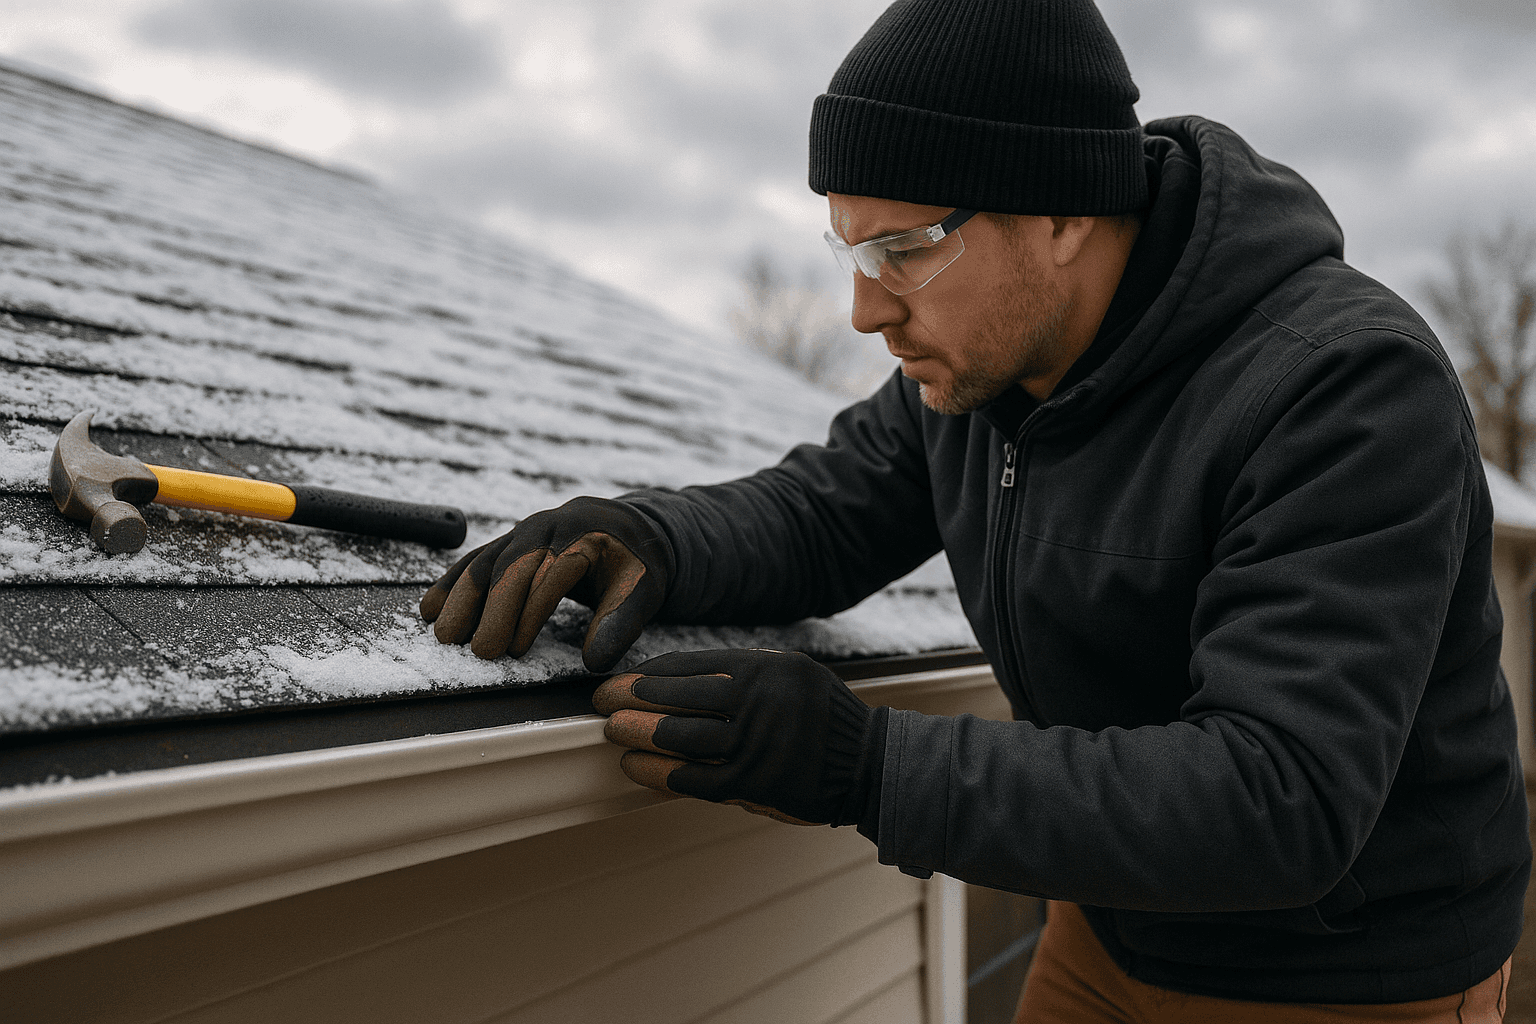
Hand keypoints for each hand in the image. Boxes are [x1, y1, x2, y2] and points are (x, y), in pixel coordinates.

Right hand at [420, 496, 671, 671]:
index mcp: (581, 532)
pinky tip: (430, 608)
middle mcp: (546, 525)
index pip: (549, 572)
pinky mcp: (509, 542)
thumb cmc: (637, 562)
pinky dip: (451, 584)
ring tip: (445, 636)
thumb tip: (595, 662)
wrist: (630, 528)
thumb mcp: (643, 588)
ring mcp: (523, 531)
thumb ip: (622, 622)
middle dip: (492, 610)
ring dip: (462, 599)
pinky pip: (475, 560)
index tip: (516, 649)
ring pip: (485, 561)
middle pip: (511, 566)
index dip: (530, 612)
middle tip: (479, 652)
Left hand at [592, 649, 875, 825]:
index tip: (624, 678)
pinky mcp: (755, 785)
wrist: (869, 764)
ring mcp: (759, 745)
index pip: (693, 665)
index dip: (650, 672)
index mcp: (768, 668)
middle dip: (632, 698)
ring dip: (636, 732)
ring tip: (611, 729)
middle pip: (679, 697)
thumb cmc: (823, 718)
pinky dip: (657, 772)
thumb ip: (743, 673)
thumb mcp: (792, 674)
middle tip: (603, 700)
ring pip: (680, 736)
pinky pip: (693, 779)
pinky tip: (634, 766)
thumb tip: (674, 679)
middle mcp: (762, 702)